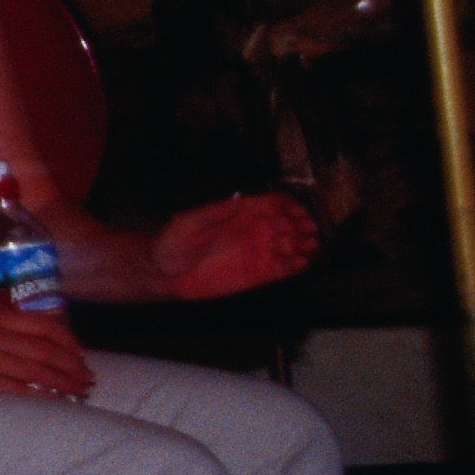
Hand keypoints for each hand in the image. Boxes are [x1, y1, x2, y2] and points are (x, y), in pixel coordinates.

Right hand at [0, 307, 92, 398]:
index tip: (80, 352)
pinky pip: (18, 390)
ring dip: (64, 383)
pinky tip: (55, 401)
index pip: (43, 325)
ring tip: (81, 391)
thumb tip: (40, 334)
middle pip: (46, 351)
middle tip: (89, 378)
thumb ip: (5, 324)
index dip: (68, 339)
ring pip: (37, 372)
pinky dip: (41, 396)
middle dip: (72, 366)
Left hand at [152, 194, 318, 300]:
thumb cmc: (172, 244)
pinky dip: (293, 266)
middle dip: (300, 224)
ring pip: (288, 245)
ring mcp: (255, 253)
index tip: (298, 210)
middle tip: (309, 229)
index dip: (286, 205)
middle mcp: (251, 232)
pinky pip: (280, 269)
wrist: (164, 274)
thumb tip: (239, 199)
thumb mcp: (188, 222)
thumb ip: (214, 212)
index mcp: (237, 215)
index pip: (269, 204)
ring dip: (302, 244)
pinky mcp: (255, 275)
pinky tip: (302, 263)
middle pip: (285, 224)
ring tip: (311, 245)